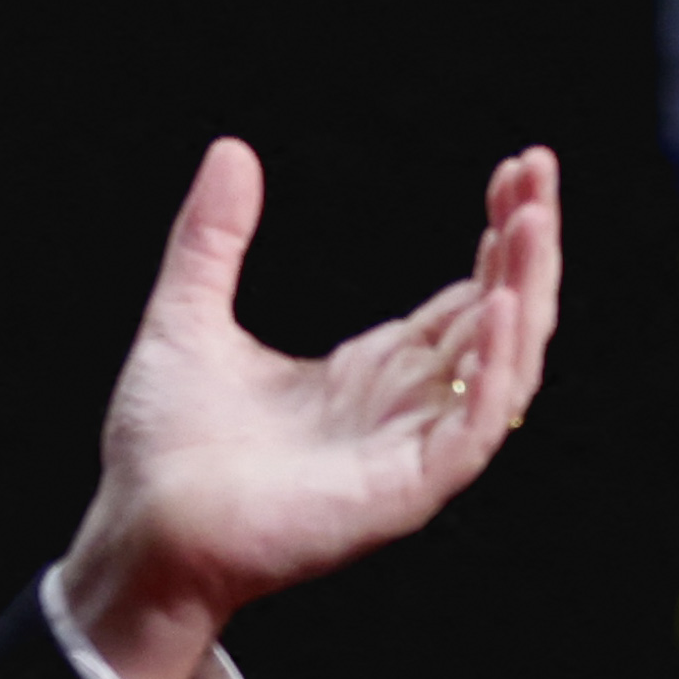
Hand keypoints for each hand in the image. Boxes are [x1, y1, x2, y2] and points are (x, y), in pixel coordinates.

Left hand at [55, 141, 563, 678]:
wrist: (139, 529)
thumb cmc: (162, 447)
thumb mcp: (188, 314)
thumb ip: (214, 237)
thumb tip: (231, 149)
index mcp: (373, 373)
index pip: (467, 297)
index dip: (497, 236)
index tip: (514, 169)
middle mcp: (405, 409)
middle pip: (500, 320)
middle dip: (528, 248)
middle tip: (540, 170)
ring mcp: (409, 452)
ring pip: (504, 369)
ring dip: (527, 295)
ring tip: (531, 224)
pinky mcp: (402, 493)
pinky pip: (472, 432)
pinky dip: (494, 373)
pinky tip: (499, 309)